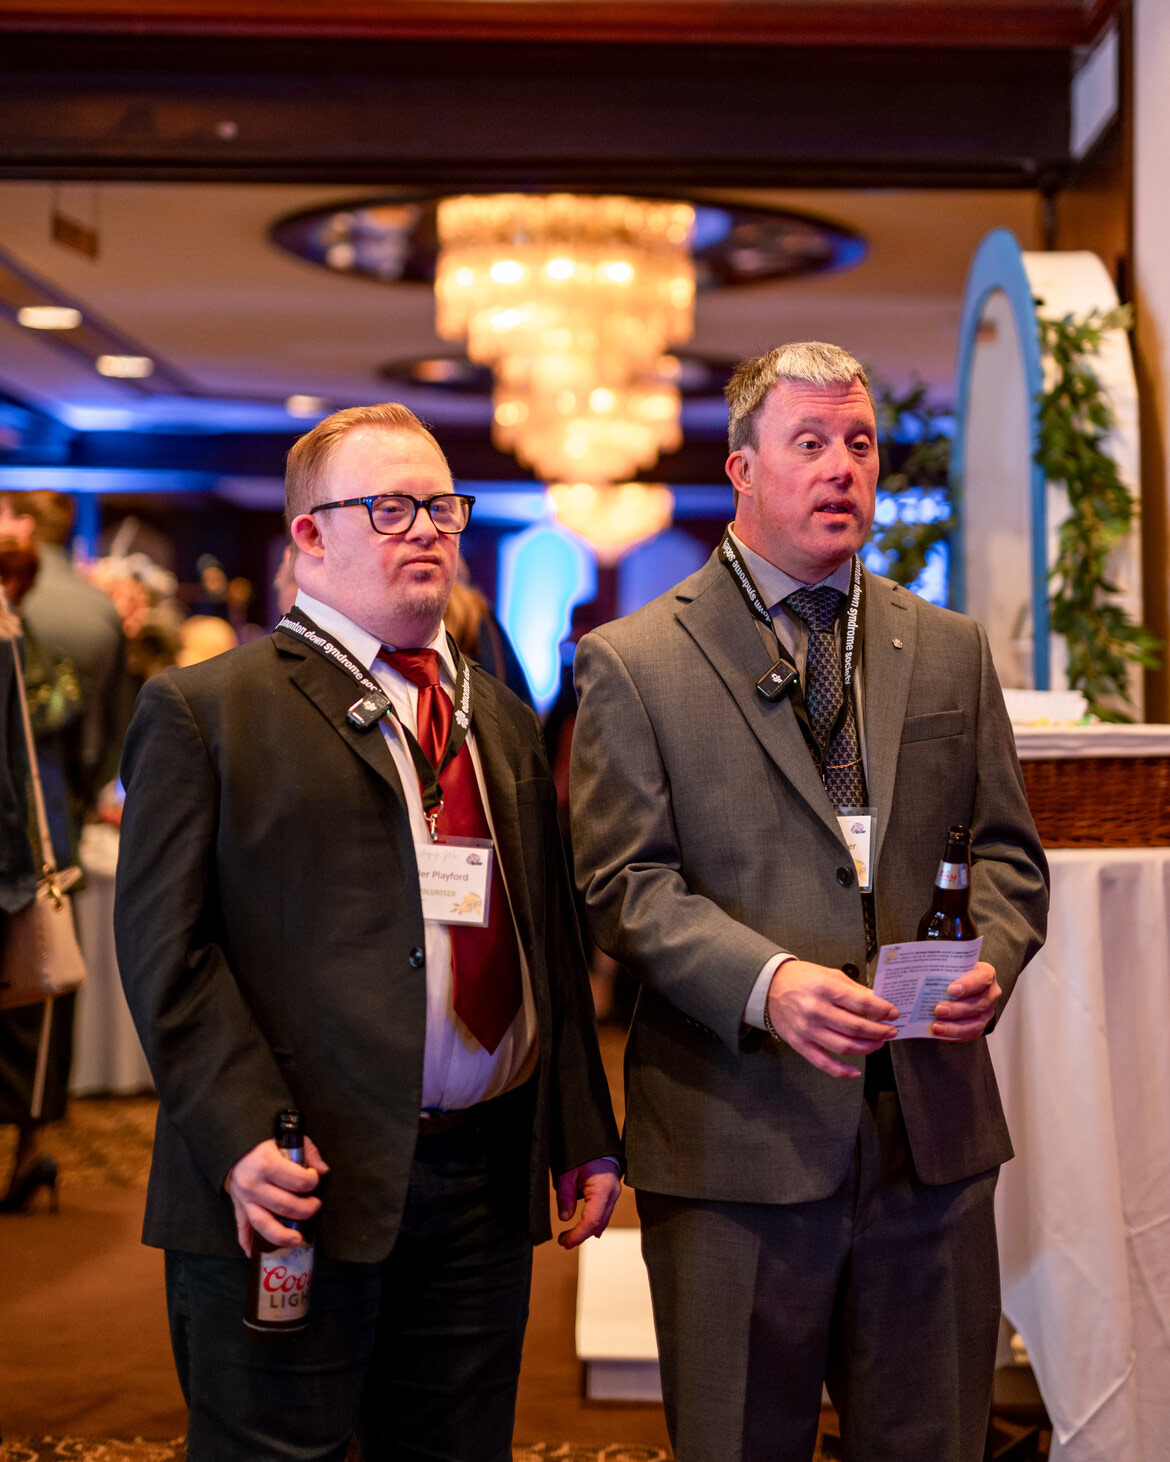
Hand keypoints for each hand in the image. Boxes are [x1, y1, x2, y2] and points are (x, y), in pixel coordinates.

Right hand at [225, 1136, 329, 1255]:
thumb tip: (323, 1170)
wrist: (234, 1145)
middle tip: (315, 1206)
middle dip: (306, 1209)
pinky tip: (254, 1254)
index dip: (312, 1181)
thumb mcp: (288, 1140)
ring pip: (263, 1224)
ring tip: (298, 1240)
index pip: (297, 1180)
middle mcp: (254, 1184)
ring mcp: (244, 1199)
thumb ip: (308, 1152)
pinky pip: (241, 1228)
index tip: (315, 1178)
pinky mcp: (238, 1207)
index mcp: (267, 1163)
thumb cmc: (265, 1143)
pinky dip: (247, 1242)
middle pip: (284, 1205)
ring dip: (282, 1235)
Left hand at [555, 1158, 621, 1249]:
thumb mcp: (568, 1171)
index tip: (564, 1242)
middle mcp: (612, 1194)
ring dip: (587, 1230)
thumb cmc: (583, 1152)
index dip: (578, 1235)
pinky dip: (593, 1222)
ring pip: (602, 1220)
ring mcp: (614, 1193)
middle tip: (563, 1241)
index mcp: (603, 1189)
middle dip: (581, 1235)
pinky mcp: (612, 1192)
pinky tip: (583, 1227)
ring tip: (568, 1236)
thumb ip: (565, 1195)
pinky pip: (604, 1212)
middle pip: (598, 1224)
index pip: (591, 1221)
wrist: (597, 1139)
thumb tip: (564, 1218)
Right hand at [766, 959, 898, 1078]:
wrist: (768, 987)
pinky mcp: (800, 1044)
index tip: (893, 1013)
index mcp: (825, 988)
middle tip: (891, 1030)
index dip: (882, 1010)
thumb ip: (854, 989)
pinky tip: (856, 1071)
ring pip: (844, 1046)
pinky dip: (842, 1071)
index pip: (861, 1003)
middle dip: (879, 1031)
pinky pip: (823, 1063)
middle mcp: (816, 1010)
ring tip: (878, 1043)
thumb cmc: (801, 979)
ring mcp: (807, 1029)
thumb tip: (878, 1002)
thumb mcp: (829, 974)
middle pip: (856, 1027)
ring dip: (867, 1048)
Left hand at [931, 960, 1000, 1040]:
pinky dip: (955, 1035)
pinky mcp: (980, 1025)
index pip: (982, 979)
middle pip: (978, 1004)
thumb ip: (940, 965)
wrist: (963, 984)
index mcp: (986, 974)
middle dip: (957, 1009)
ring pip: (975, 1023)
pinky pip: (970, 1034)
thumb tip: (917, 965)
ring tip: (936, 1026)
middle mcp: (990, 994)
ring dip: (955, 1027)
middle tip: (938, 1009)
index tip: (951, 989)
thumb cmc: (955, 973)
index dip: (968, 985)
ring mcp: (987, 1011)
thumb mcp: (951, 964)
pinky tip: (940, 1034)